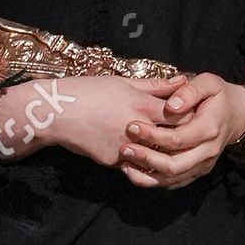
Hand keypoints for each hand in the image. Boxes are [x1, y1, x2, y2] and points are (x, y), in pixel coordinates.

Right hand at [11, 74, 183, 166]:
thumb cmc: (86, 91)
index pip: (181, 115)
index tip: (190, 113)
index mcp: (141, 106)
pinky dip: (140, 160)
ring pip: (158, 156)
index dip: (189, 115)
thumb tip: (181, 80)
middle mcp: (138, 129)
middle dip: (182, 137)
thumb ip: (153, 85)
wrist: (54, 112)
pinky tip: (139, 153)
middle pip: (175, 139)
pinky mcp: (113, 161)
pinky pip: (135, 164)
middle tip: (185, 134)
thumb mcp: (120, 82)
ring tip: (164, 145)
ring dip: (163, 152)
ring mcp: (126, 148)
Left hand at [119, 72, 244, 188]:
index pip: (178, 139)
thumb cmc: (217, 96)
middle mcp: (208, 151)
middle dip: (147, 158)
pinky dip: (152, 180)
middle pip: (174, 164)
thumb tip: (171, 105)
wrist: (237, 115)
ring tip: (123, 161)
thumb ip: (189, 91)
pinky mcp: (196, 171)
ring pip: (172, 178)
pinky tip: (132, 170)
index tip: (130, 126)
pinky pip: (173, 182)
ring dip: (146, 173)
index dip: (153, 136)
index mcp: (209, 129)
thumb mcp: (208, 83)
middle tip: (124, 148)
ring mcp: (203, 164)